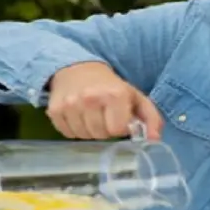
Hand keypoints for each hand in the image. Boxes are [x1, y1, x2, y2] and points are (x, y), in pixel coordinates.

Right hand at [47, 62, 163, 139]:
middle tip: (104, 117)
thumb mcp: (135, 97)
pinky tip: (78, 117)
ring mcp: (69, 105)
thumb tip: (154, 140)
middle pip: (99, 135)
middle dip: (104, 130)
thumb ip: (151, 118)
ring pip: (83, 136)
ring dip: (89, 131)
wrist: (77, 70)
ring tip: (91, 117)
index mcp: (114, 94)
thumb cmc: (110, 86)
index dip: (119, 127)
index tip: (117, 118)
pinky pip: (67, 134)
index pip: (117, 130)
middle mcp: (89, 98)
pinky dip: (74, 130)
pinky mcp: (54, 110)